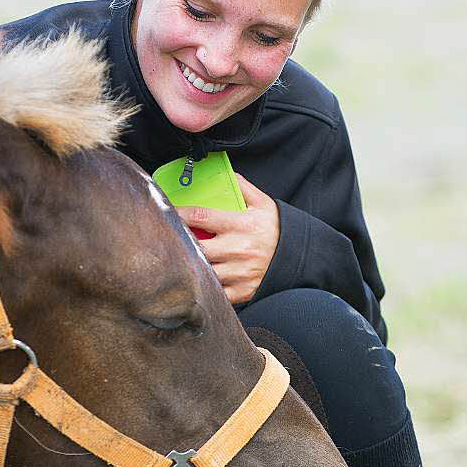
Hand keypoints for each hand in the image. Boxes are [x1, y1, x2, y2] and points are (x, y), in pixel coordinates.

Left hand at [176, 173, 279, 305]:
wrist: (300, 257)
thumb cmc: (276, 229)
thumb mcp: (263, 203)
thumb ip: (242, 188)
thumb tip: (224, 174)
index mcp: (241, 224)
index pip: (200, 216)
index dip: (178, 213)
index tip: (166, 212)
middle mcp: (238, 249)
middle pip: (196, 248)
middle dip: (180, 243)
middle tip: (169, 239)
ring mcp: (239, 272)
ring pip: (203, 272)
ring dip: (190, 266)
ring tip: (180, 260)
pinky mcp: (242, 291)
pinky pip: (215, 292)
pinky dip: (205, 286)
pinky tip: (198, 278)